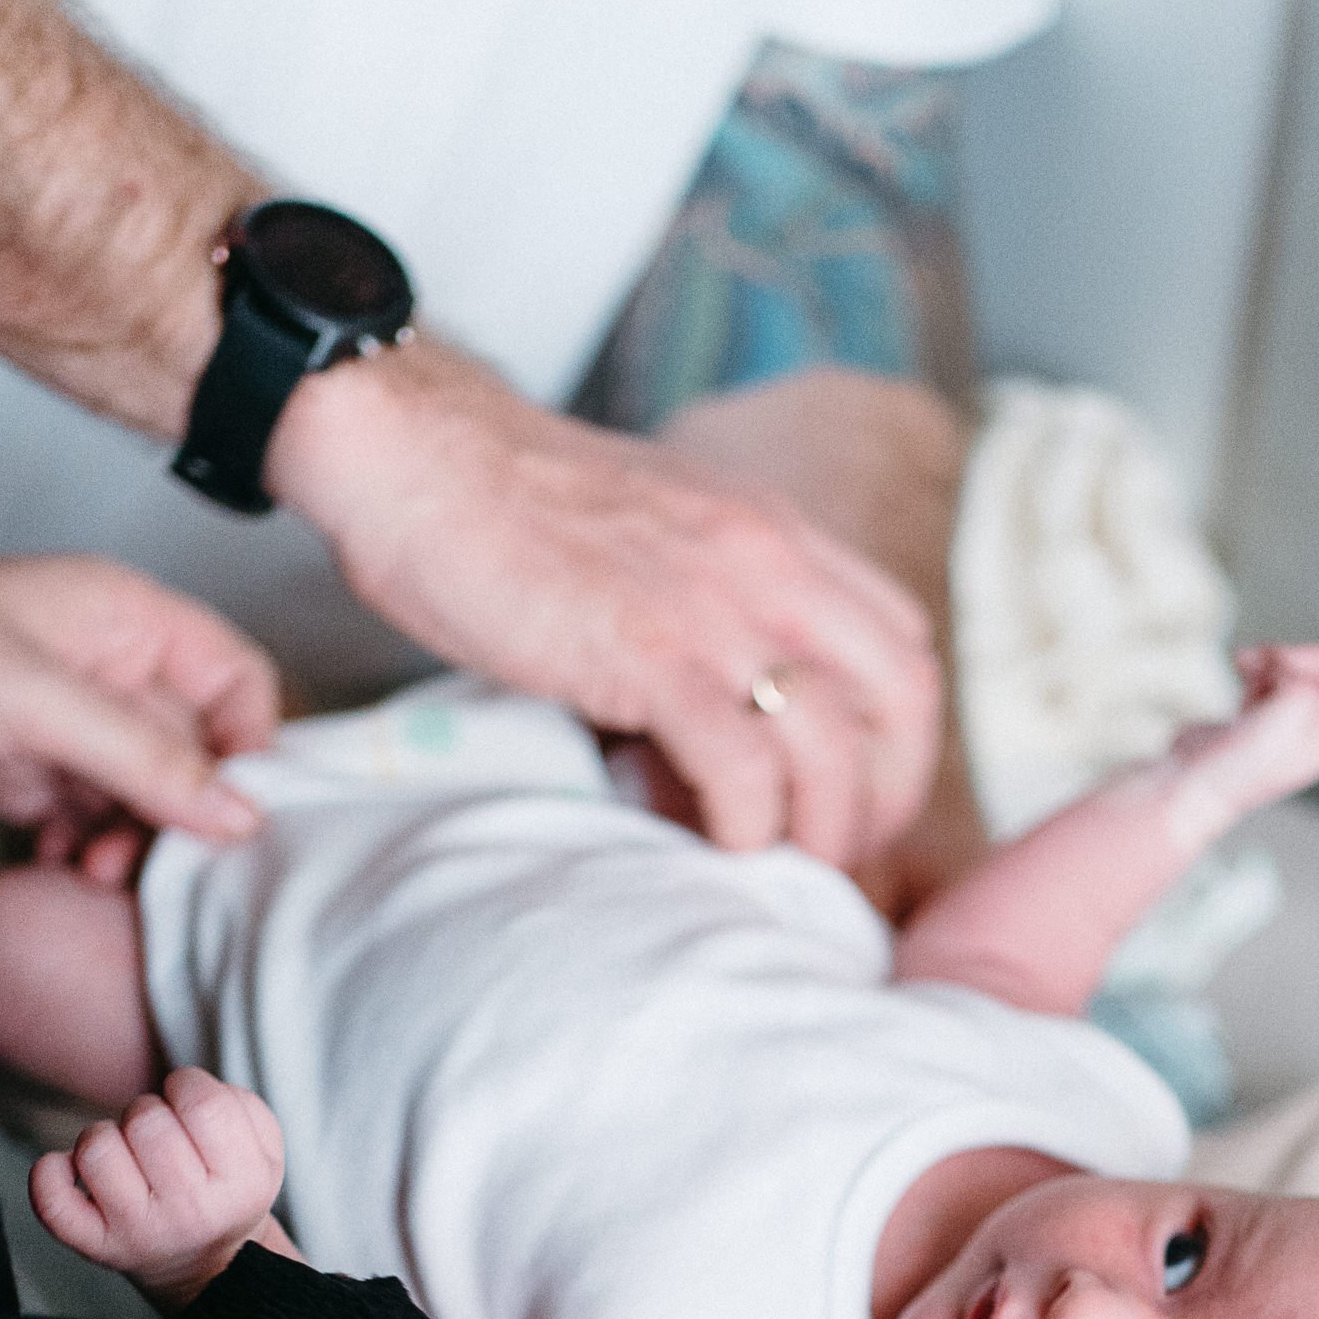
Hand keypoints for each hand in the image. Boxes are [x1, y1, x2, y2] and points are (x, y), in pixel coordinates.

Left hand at [0, 554, 279, 880]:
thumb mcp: (47, 704)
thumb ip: (146, 760)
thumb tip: (240, 815)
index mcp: (133, 623)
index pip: (235, 681)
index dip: (249, 745)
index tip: (236, 811)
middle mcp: (116, 671)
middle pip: (194, 753)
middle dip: (178, 812)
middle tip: (153, 859)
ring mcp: (80, 723)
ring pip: (148, 796)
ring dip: (134, 842)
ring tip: (98, 869)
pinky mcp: (43, 769)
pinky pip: (96, 818)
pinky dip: (89, 848)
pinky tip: (65, 860)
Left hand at [29, 1066, 289, 1311]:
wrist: (208, 1267)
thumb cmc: (226, 1191)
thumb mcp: (263, 1151)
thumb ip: (238, 1104)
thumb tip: (180, 1087)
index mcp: (242, 1185)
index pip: (203, 1104)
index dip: (186, 1086)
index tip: (186, 1103)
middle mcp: (191, 1212)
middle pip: (146, 1121)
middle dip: (147, 1113)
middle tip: (158, 1138)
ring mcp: (138, 1232)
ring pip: (96, 1147)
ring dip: (104, 1136)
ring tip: (125, 1156)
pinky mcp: (95, 1246)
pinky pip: (52, 1198)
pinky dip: (50, 1172)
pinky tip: (72, 1170)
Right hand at [267, 340, 942, 870]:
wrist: (417, 455)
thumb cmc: (510, 510)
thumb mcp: (655, 538)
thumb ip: (711, 609)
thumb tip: (718, 720)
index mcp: (777, 535)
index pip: (902, 642)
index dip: (900, 739)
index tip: (857, 797)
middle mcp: (770, 563)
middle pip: (900, 699)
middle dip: (885, 797)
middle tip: (834, 853)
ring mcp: (716, 606)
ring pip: (835, 746)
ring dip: (819, 828)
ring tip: (772, 863)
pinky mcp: (649, 652)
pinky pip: (743, 765)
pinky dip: (742, 823)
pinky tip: (709, 840)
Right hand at [1166, 642, 1318, 827]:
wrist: (1187, 785)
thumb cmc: (1230, 769)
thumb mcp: (1277, 726)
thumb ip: (1300, 692)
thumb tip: (1296, 672)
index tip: (1287, 660)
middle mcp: (1306, 737)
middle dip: (1294, 658)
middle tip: (1266, 657)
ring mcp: (1280, 728)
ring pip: (1295, 675)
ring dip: (1272, 658)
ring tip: (1246, 660)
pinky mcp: (1253, 720)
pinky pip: (1269, 681)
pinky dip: (1257, 666)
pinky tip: (1240, 666)